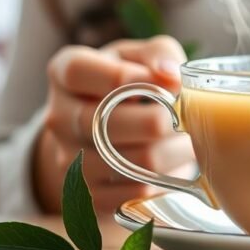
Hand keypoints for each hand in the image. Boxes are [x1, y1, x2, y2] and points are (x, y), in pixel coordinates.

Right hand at [33, 35, 195, 212]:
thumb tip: (171, 76)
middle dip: (162, 120)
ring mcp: (68, 159)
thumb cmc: (129, 82)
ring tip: (188, 140)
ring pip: (130, 162)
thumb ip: (159, 54)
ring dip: (172, 152)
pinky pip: (134, 192)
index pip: (77, 71)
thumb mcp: (140, 56)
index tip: (159, 81)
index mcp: (65, 72)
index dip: (120, 76)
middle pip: (108, 122)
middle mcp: (59, 117)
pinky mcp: (88, 195)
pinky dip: (164, 181)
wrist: (105, 128)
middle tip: (190, 117)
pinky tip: (173, 165)